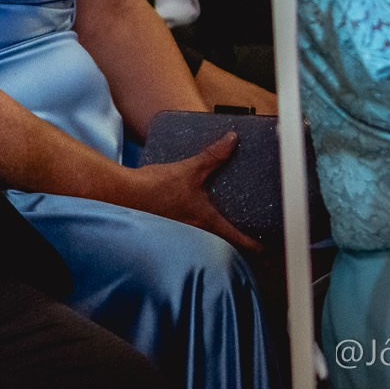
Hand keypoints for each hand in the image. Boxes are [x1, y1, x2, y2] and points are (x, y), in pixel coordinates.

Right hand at [122, 131, 260, 250]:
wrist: (124, 196)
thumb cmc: (155, 189)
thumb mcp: (191, 169)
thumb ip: (213, 155)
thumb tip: (232, 140)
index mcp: (206, 221)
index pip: (237, 239)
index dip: (254, 245)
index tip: (265, 248)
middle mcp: (196, 232)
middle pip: (223, 244)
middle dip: (237, 243)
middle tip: (251, 238)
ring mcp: (182, 232)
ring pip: (206, 239)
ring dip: (217, 237)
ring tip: (226, 228)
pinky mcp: (170, 227)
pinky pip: (191, 230)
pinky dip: (199, 227)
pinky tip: (196, 215)